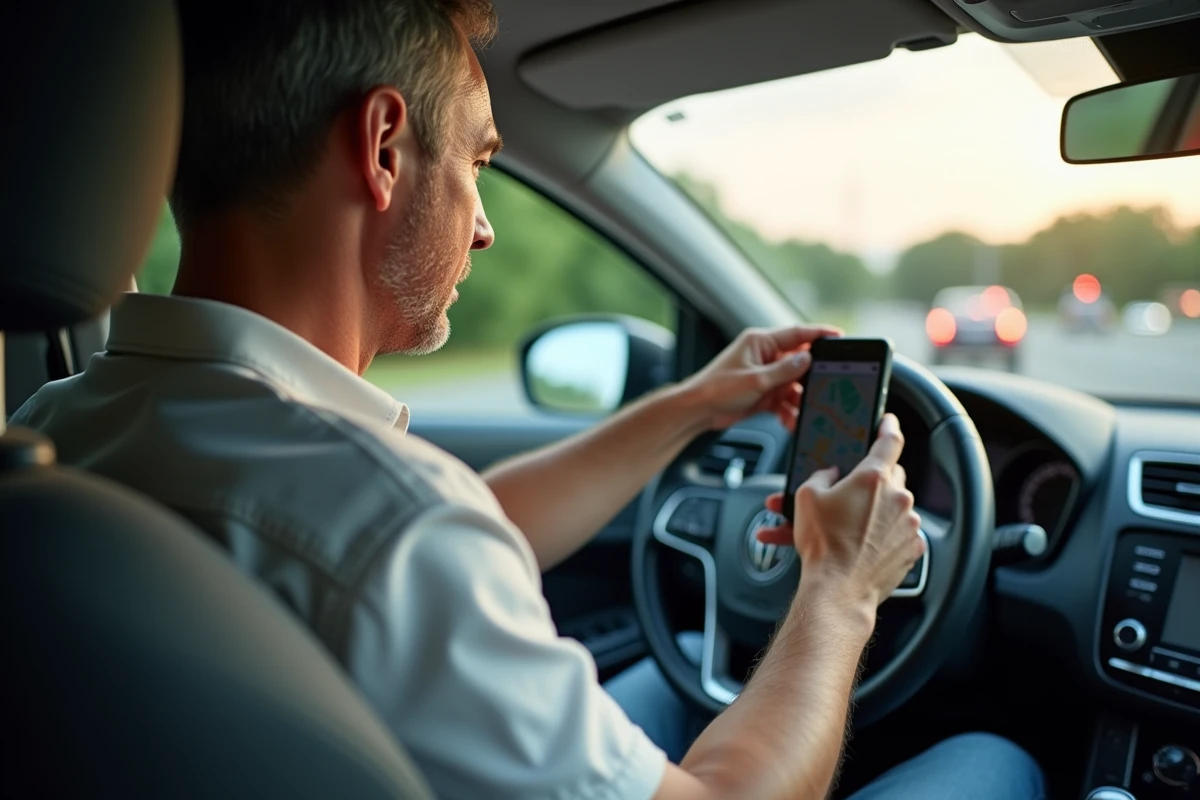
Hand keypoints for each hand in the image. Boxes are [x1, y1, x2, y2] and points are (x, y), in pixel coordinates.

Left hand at [682, 324, 841, 430]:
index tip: (840, 336)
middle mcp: (765, 355)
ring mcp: (765, 375)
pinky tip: (791, 422)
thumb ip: (784, 370)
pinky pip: (784, 400)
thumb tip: (808, 358)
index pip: (797, 333)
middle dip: (811, 377)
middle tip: (827, 386)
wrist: (698, 411)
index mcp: (761, 342)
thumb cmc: (717, 389)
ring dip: (800, 400)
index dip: (819, 334)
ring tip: (804, 412)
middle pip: (799, 362)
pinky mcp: (764, 393)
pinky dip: (789, 411)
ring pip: (794, 385)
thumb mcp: (755, 380)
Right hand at [757, 414, 924, 611]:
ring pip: (894, 506)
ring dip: (875, 511)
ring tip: (845, 527)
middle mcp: (898, 498)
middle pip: (890, 476)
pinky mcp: (911, 548)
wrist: (838, 589)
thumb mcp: (806, 498)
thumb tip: (829, 474)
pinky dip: (884, 535)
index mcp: (874, 478)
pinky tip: (859, 544)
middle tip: (849, 492)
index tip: (888, 422)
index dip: (888, 426)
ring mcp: (908, 524)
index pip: (890, 440)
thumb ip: (820, 476)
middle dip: (871, 481)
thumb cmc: (823, 545)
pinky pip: (899, 532)